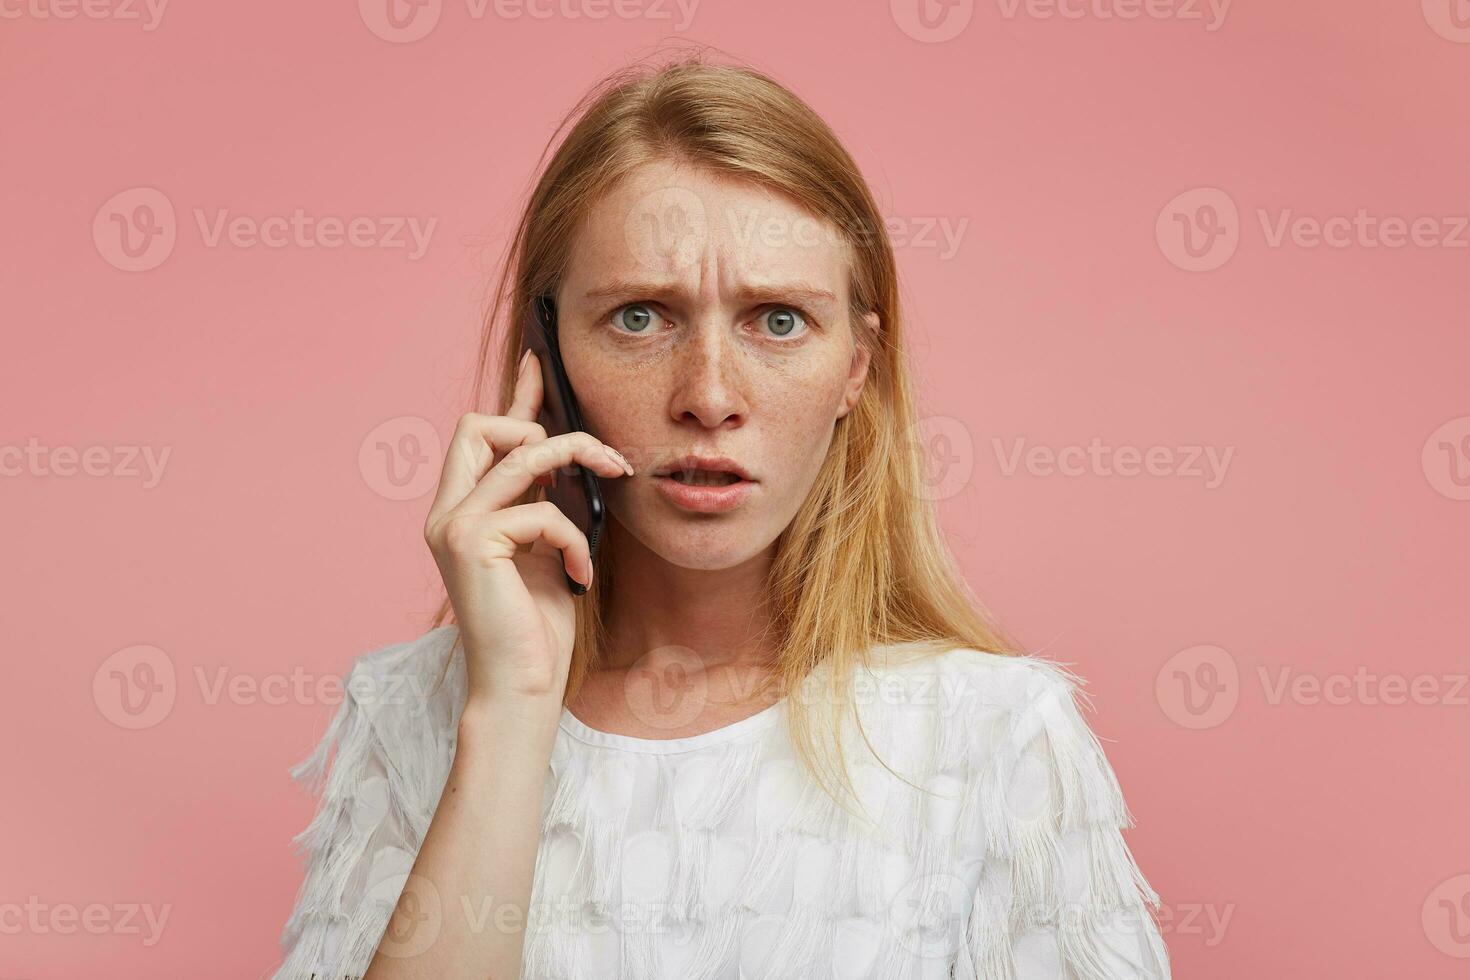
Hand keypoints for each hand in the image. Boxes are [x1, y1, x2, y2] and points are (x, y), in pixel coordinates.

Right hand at [422, 350, 631, 702]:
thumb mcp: (547, 549)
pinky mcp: (470, 544)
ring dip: (580, 461)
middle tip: (595, 459)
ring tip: (614, 482)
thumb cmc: (537, 628)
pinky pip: (541, 510)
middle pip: (480, 423)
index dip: (516, 394)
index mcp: (463, 511)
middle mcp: (447, 513)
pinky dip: (573, 540)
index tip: (542, 360)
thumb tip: (568, 455)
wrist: (521, 688)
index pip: (484, 435)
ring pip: (521, 454)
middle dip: (542, 425)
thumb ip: (545, 501)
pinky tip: (579, 577)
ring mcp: (452, 526)